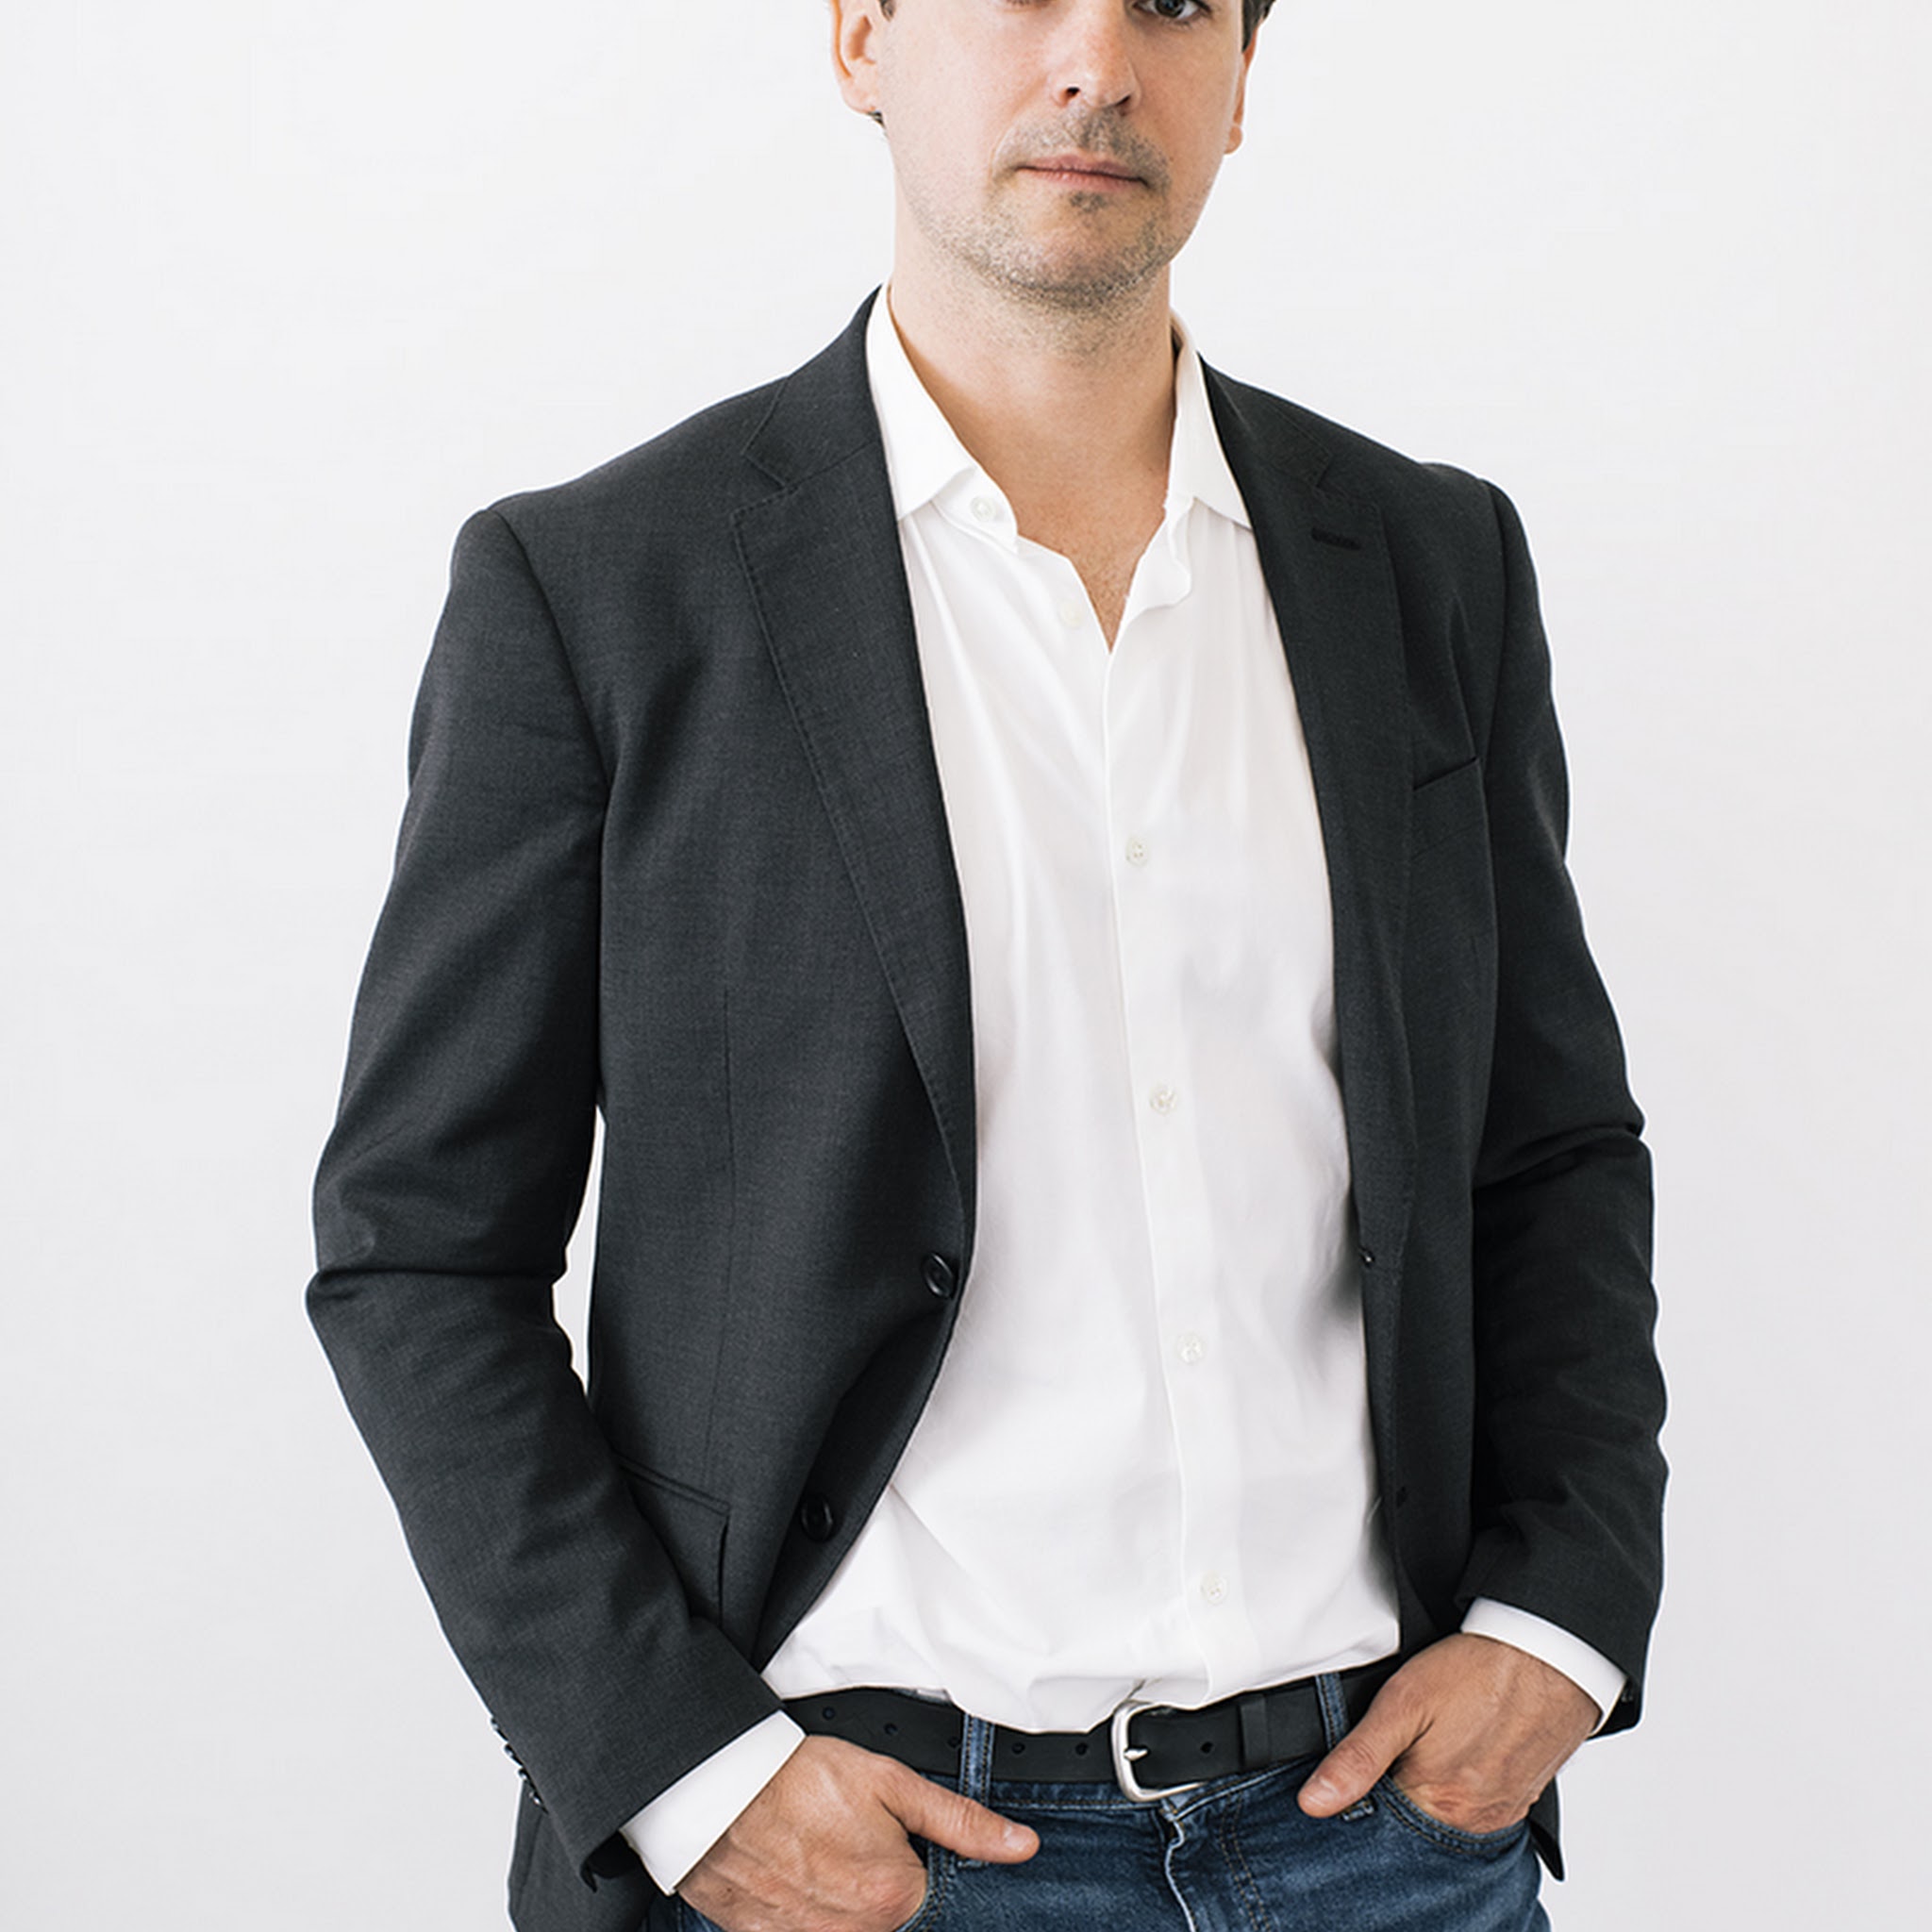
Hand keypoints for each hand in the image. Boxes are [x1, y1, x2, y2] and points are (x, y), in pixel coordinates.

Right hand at [679, 1735, 1037, 1931]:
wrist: (716, 1791)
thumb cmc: (800, 1780)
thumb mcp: (891, 1783)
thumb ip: (960, 1822)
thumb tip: (1022, 1847)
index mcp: (895, 1902)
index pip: (934, 1902)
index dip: (919, 1867)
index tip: (895, 1845)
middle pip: (890, 1918)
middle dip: (878, 1882)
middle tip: (851, 1840)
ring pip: (847, 1927)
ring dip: (842, 1898)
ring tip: (820, 1851)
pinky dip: (807, 1910)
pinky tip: (795, 1872)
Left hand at [1297, 1634, 1596, 1835]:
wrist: (1548, 1654)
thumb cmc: (1476, 1671)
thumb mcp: (1401, 1703)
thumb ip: (1356, 1757)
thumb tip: (1314, 1802)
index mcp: (1436, 1802)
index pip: (1379, 1823)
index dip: (1363, 1793)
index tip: (1368, 1762)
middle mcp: (1472, 1820)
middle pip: (1414, 1824)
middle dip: (1398, 1791)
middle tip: (1409, 1740)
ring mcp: (1501, 1813)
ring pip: (1447, 1817)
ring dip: (1432, 1789)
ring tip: (1435, 1742)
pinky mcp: (1521, 1799)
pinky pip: (1479, 1808)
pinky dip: (1463, 1787)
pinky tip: (1460, 1752)